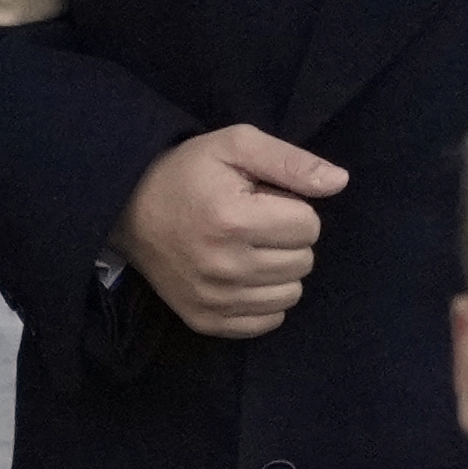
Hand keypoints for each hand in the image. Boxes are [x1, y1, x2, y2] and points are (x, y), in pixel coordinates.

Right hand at [113, 126, 348, 339]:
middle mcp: (225, 266)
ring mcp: (214, 299)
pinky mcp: (205, 320)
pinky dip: (265, 300)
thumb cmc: (187, 172)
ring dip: (280, 270)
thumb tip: (339, 182)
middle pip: (303, 261)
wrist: (128, 208)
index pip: (310, 226)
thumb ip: (291, 161)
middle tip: (255, 223)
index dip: (293, 207)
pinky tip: (244, 276)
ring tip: (250, 248)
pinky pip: (268, 322)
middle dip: (288, 238)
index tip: (264, 200)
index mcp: (234, 218)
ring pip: (291, 294)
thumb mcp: (236, 146)